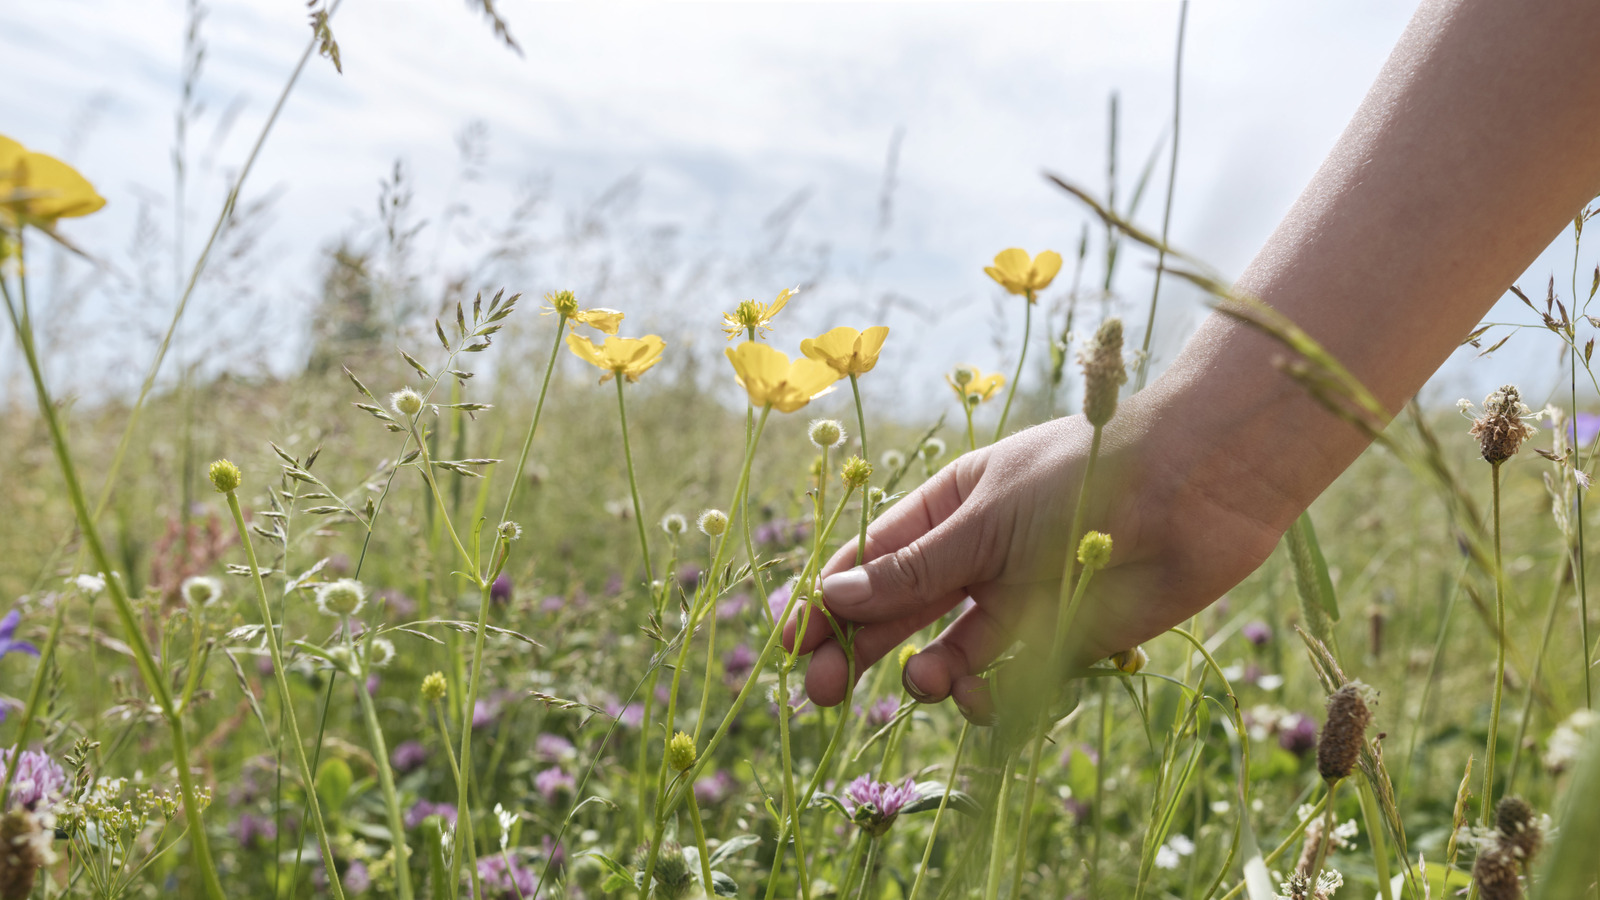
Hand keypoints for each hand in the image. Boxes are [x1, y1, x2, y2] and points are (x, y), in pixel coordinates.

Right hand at [786, 390, 1291, 724]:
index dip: (827, 601)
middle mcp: (972, 555)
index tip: (790, 642)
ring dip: (923, 672)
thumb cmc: (1080, 476)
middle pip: (894, 612)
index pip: (869, 560)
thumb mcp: (984, 519)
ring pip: (943, 651)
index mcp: (946, 506)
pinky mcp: (1055, 640)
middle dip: (854, 650)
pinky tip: (976, 695)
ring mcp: (1012, 599)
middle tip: (819, 693)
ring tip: (925, 679)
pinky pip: (1001, 679)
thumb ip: (915, 569)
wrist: (1191, 489)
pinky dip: (980, 695)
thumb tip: (836, 598)